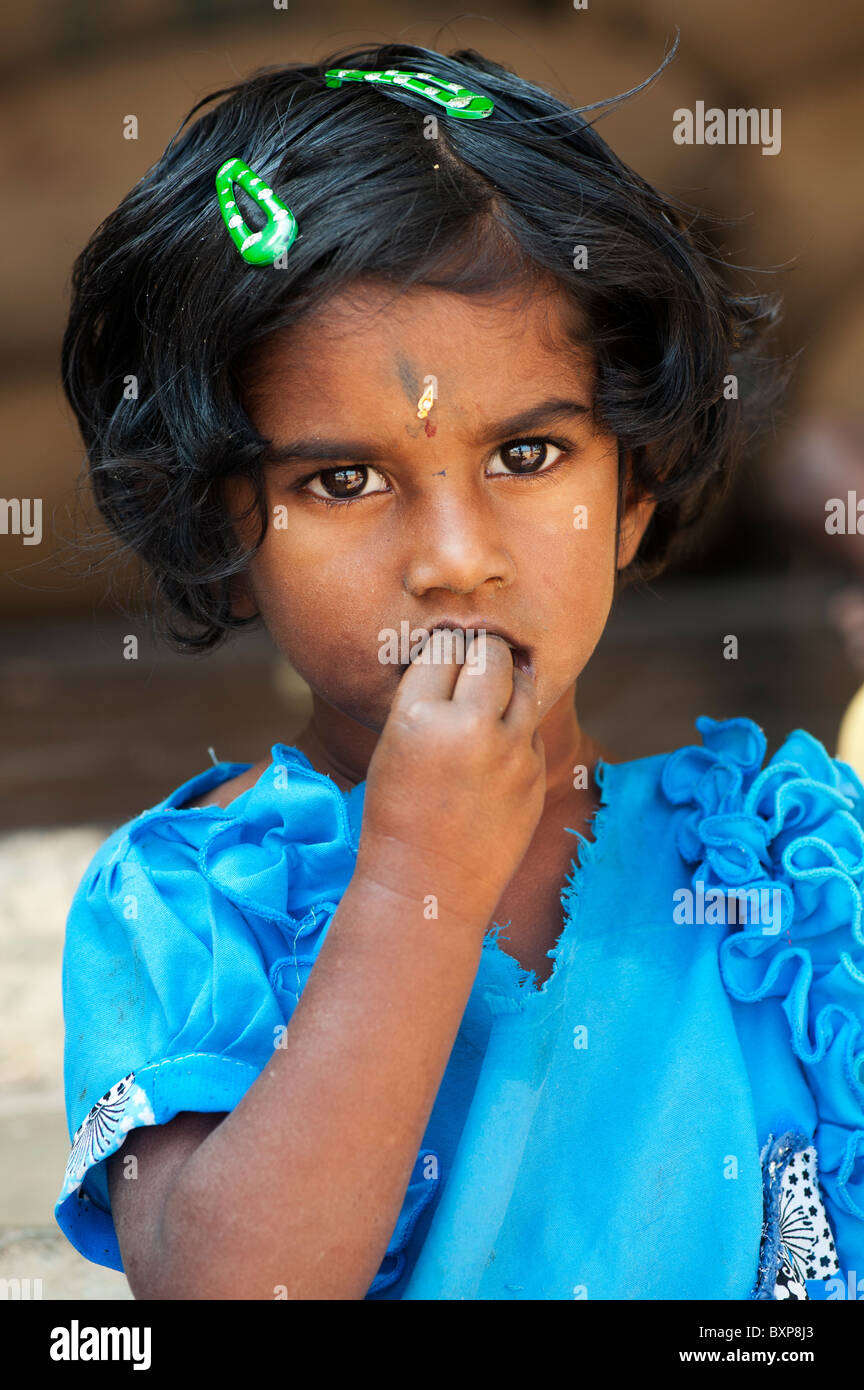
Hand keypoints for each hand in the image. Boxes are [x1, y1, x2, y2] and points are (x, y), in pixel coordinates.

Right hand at [354, 631, 546, 928]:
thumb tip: (462, 654)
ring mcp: (509, 752)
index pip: (444, 647)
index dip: (444, 648)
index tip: (445, 653)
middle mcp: (469, 726)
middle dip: (484, 650)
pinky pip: (530, 727)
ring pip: (522, 682)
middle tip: (476, 659)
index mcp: (418, 716)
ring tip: (493, 689)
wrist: (427, 885)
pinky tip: (498, 742)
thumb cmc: (396, 815)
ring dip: (508, 679)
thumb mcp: (392, 746)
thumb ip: (425, 701)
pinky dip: (517, 725)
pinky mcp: (534, 774)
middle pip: (491, 652)